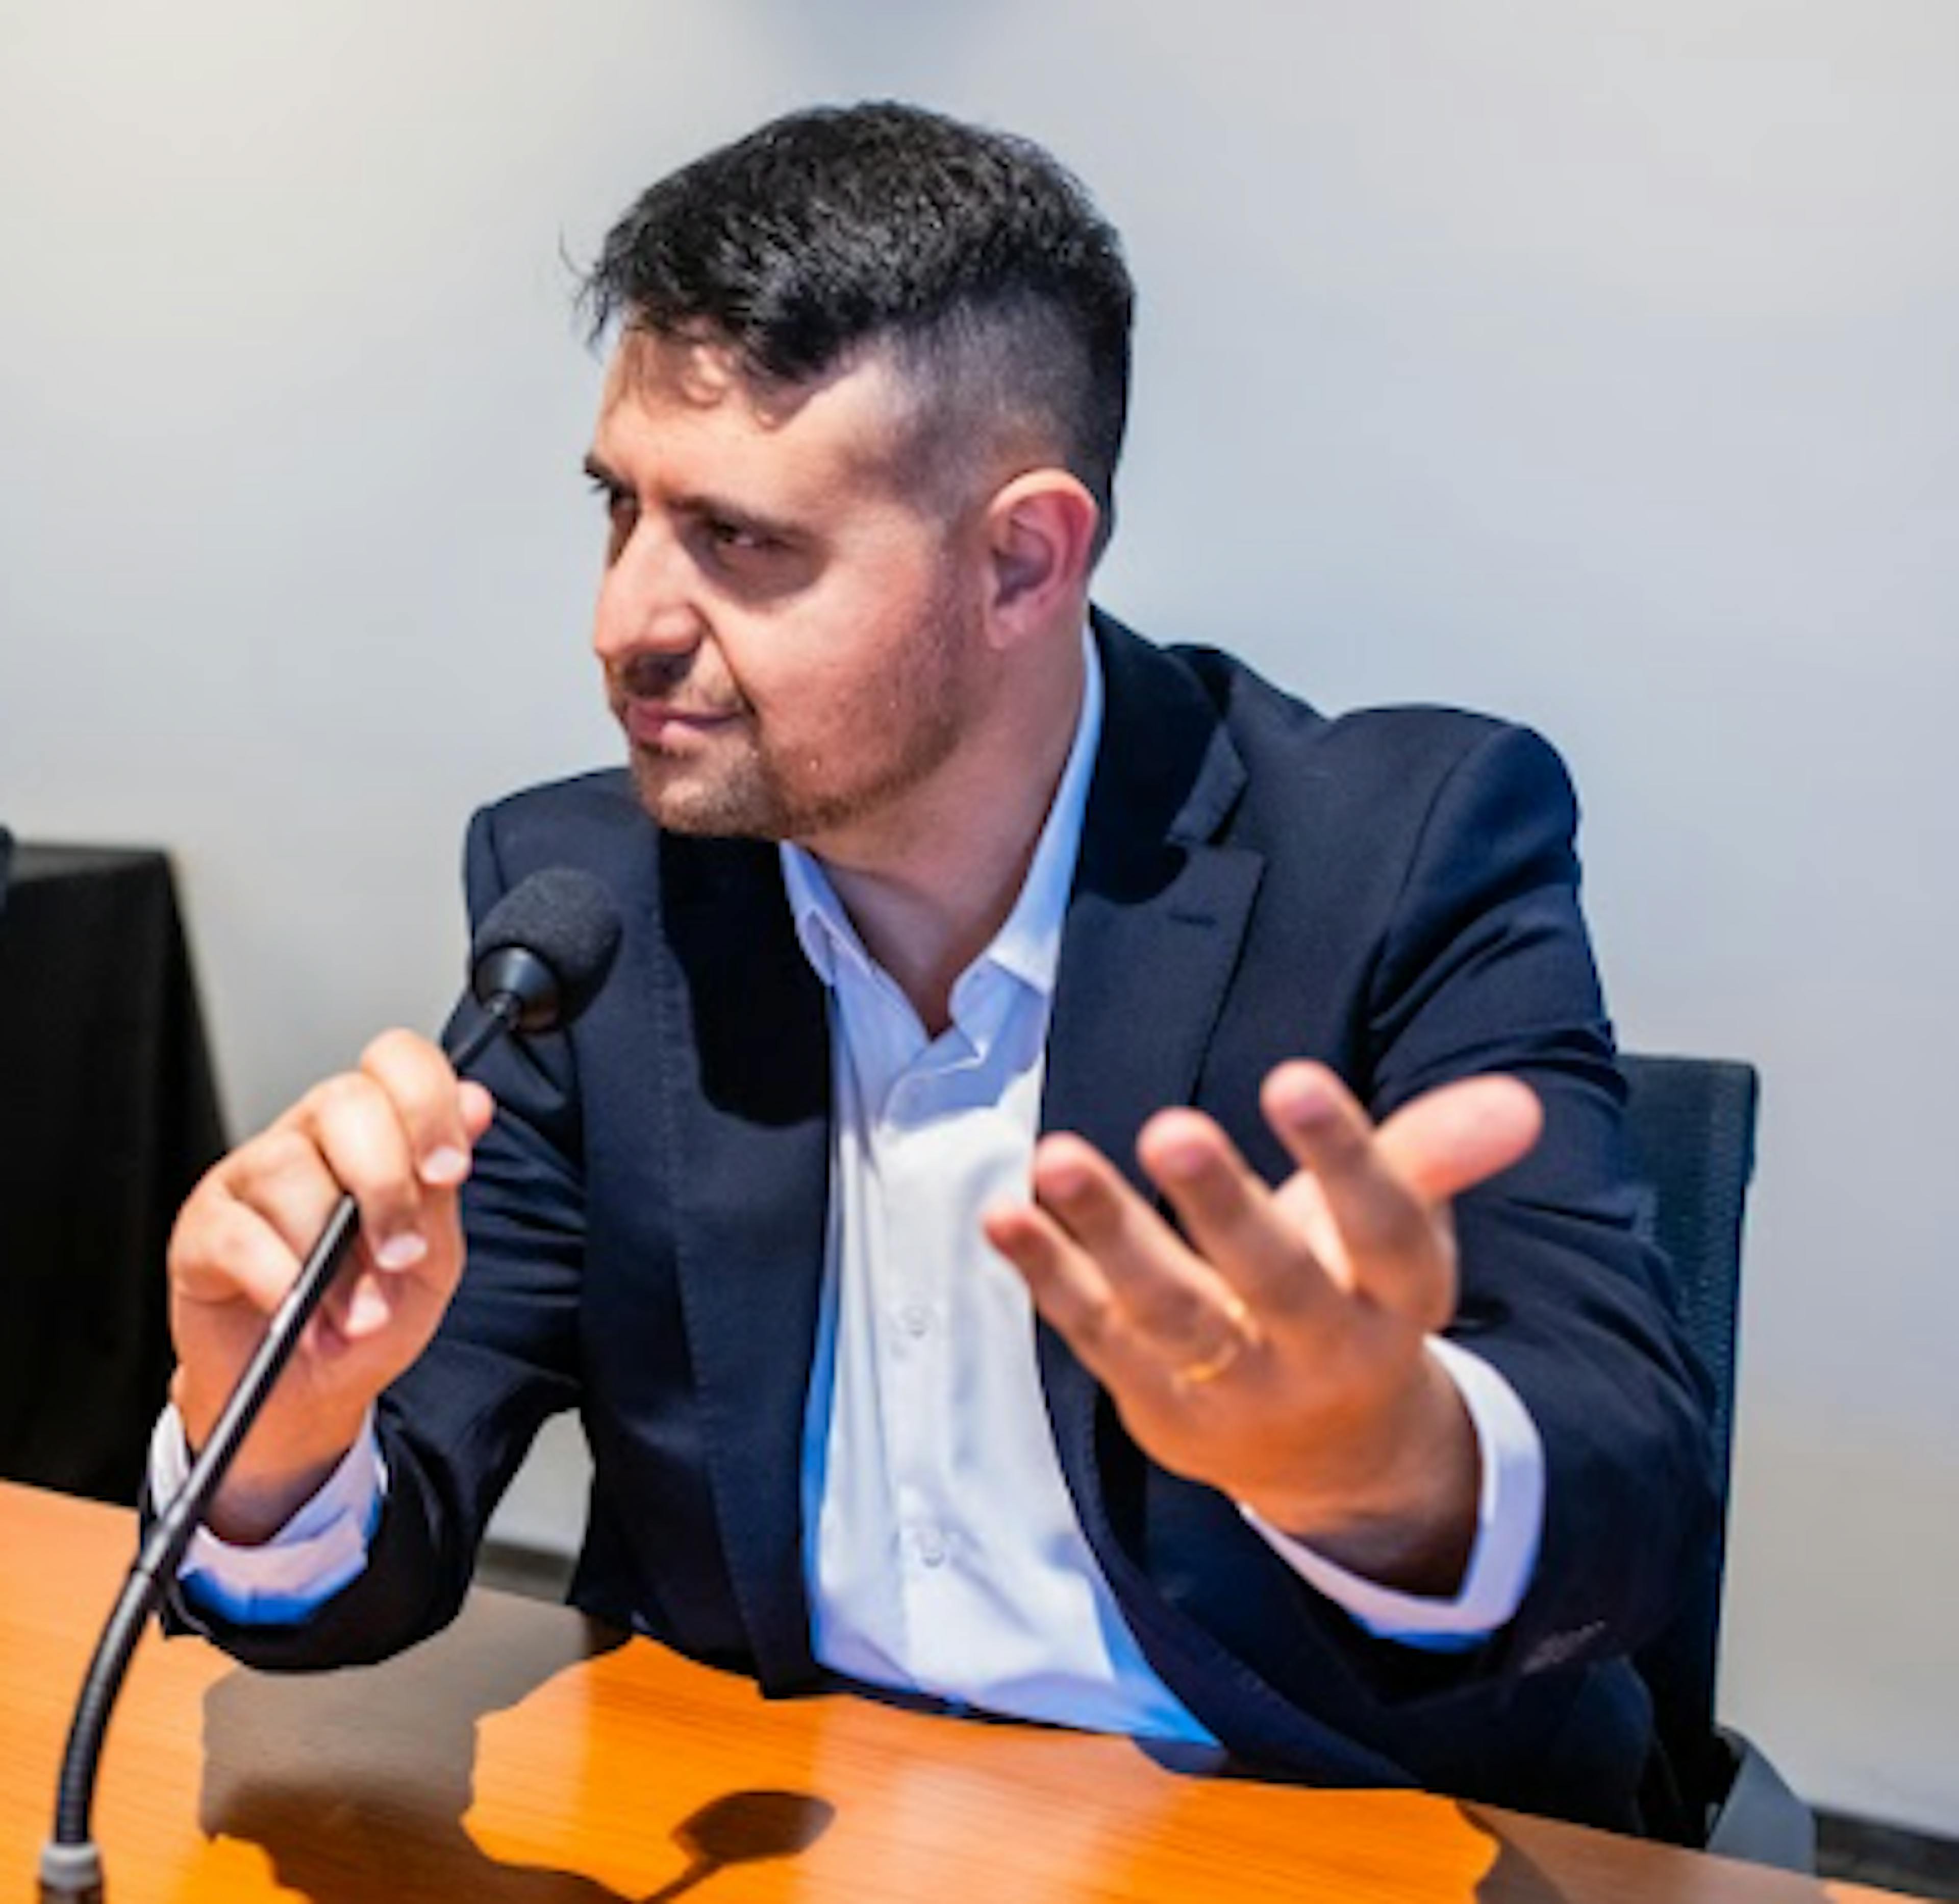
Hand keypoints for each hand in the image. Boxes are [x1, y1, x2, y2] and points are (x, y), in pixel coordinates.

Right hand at [166, 1031, 493, 1541]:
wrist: (312, 1391)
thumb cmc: (371, 1314)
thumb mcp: (431, 1255)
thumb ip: (443, 1183)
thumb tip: (477, 1102)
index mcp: (375, 1131)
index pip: (396, 1062)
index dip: (427, 1101)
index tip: (448, 1170)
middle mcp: (311, 1138)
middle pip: (345, 1102)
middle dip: (385, 1184)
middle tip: (402, 1255)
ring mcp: (251, 1176)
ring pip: (290, 1169)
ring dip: (333, 1255)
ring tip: (356, 1317)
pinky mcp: (205, 1228)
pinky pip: (240, 1234)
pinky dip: (281, 1282)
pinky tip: (304, 1318)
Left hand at [982, 1061, 1540, 1593]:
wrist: (1327, 1455)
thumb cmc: (1356, 1297)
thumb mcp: (1402, 1233)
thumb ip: (1438, 1155)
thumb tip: (1519, 1102)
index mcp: (1393, 1300)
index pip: (1379, 1228)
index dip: (1342, 1157)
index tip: (1294, 1078)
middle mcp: (1317, 1352)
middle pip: (1272, 1281)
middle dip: (1223, 1208)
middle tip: (1171, 1127)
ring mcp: (1229, 1387)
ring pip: (1168, 1312)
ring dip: (1112, 1234)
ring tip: (1057, 1158)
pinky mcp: (1153, 1399)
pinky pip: (1094, 1333)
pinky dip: (1049, 1276)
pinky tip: (1005, 1216)